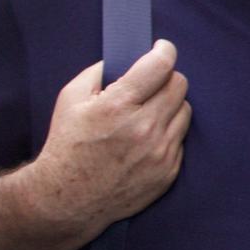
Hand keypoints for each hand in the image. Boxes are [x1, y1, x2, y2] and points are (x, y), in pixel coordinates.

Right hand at [29, 40, 190, 238]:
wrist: (64, 200)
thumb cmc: (66, 145)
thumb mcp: (70, 99)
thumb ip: (101, 70)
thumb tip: (129, 56)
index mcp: (118, 106)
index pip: (161, 65)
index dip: (164, 51)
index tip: (161, 49)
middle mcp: (143, 128)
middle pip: (179, 84)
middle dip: (165, 79)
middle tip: (151, 84)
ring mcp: (158, 152)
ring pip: (184, 110)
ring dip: (169, 106)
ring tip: (147, 114)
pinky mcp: (167, 172)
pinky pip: (181, 138)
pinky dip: (168, 133)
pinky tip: (146, 140)